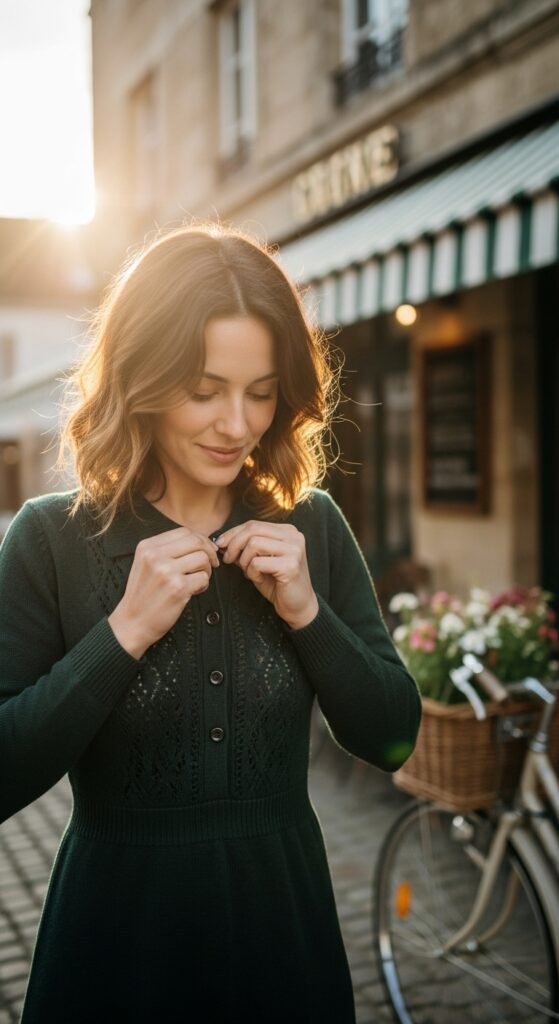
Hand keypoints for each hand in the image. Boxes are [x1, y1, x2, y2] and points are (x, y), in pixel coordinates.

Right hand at [108, 528, 219, 658]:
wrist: (132, 623)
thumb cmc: (143, 595)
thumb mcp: (145, 564)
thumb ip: (167, 550)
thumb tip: (200, 540)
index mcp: (147, 546)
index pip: (184, 531)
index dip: (201, 539)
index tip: (206, 550)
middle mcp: (155, 556)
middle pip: (196, 541)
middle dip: (209, 552)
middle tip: (211, 564)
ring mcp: (166, 571)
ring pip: (203, 558)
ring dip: (207, 570)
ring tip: (197, 581)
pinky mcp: (178, 588)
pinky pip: (203, 578)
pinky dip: (203, 585)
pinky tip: (193, 591)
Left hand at [215, 520, 318, 629]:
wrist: (297, 606)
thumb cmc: (277, 583)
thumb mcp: (258, 560)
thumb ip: (245, 548)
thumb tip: (222, 540)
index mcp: (287, 531)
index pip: (254, 524)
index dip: (233, 533)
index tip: (220, 544)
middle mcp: (294, 536)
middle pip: (253, 530)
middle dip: (234, 544)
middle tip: (227, 559)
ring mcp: (294, 550)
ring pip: (253, 544)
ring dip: (244, 560)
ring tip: (248, 572)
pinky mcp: (291, 565)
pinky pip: (257, 562)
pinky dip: (251, 572)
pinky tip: (258, 579)